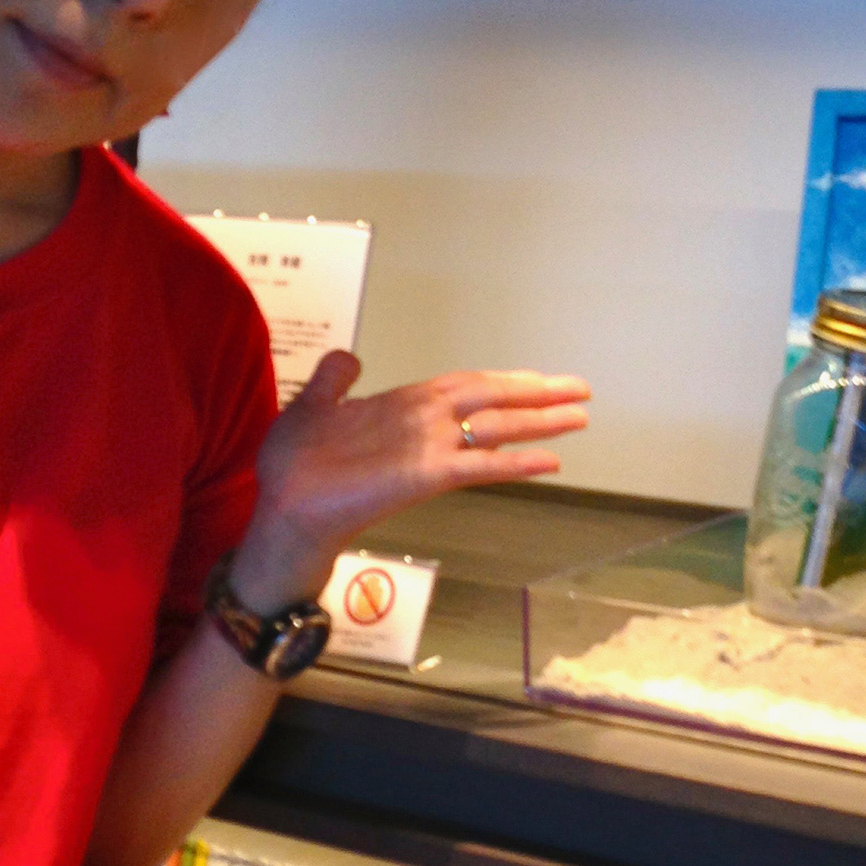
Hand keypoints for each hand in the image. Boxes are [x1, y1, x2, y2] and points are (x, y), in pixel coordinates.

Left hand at [232, 352, 589, 605]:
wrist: (283, 508)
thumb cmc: (294, 465)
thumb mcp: (311, 407)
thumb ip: (334, 381)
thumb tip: (349, 356)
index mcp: (404, 407)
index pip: (465, 386)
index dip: (504, 380)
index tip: (541, 379)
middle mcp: (426, 427)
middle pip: (492, 402)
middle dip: (538, 396)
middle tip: (583, 390)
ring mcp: (429, 451)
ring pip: (495, 429)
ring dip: (539, 422)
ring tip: (581, 416)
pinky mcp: (426, 477)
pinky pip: (479, 465)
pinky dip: (515, 462)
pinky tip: (551, 461)